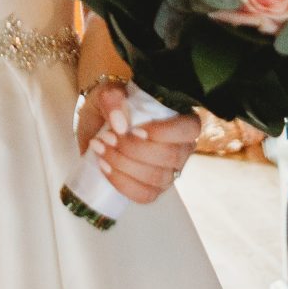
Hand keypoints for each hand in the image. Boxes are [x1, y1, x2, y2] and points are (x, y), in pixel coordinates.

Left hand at [75, 83, 200, 204]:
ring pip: (157, 178)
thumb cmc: (112, 108)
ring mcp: (170, 171)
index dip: (164, 132)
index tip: (134, 129)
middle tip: (108, 138)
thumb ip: (113, 99)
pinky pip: (144, 195)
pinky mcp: (154, 189)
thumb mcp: (108, 93)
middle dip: (134, 149)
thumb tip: (121, 125)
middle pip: (170, 156)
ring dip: (124, 165)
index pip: (189, 129)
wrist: (98, 128)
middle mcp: (182, 148)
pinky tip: (105, 167)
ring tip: (101, 149)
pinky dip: (121, 182)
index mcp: (180, 119)